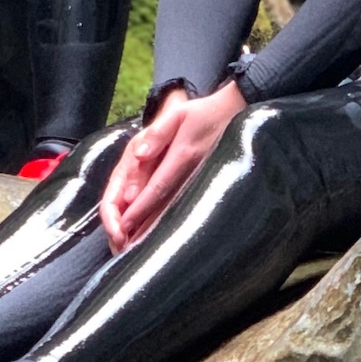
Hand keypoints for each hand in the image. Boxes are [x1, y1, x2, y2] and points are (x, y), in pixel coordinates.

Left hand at [99, 79, 247, 252]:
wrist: (236, 115)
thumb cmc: (203, 113)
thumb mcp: (178, 115)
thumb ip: (157, 134)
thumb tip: (139, 154)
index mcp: (183, 156)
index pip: (157, 187)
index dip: (140, 207)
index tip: (124, 224)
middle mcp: (193, 174)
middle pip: (165, 206)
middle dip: (145, 227)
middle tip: (125, 245)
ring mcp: (201, 182)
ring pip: (176, 211)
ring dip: (157, 230)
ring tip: (138, 248)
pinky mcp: (206, 186)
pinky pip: (185, 207)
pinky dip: (171, 222)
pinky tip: (161, 235)